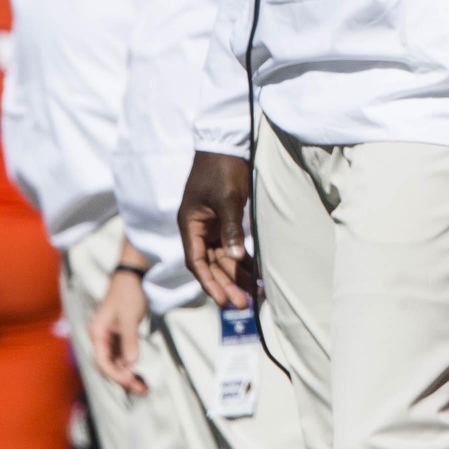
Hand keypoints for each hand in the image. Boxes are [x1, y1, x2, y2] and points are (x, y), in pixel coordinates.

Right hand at [88, 266, 151, 393]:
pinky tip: (139, 371)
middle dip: (123, 377)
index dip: (116, 375)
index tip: (131, 382)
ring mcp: (109, 336)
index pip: (102, 361)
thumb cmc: (128, 294)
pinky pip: (121, 354)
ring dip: (127, 373)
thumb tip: (130, 364)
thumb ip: (129, 341)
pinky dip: (129, 363)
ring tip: (143, 385)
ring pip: (115, 360)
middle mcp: (99, 337)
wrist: (132, 276)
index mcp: (97, 333)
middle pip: (108, 364)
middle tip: (141, 389)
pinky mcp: (118, 334)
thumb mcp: (128, 318)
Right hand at [178, 152, 254, 308]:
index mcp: (190, 225)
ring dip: (238, 274)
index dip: (210, 283)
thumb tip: (236, 256)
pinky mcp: (224, 221)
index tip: (224, 300)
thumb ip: (231, 228)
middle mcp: (198, 229)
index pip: (197, 262)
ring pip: (224, 258)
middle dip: (227, 284)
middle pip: (212, 264)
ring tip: (256, 293)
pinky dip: (244, 259)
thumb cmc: (222, 168)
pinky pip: (232, 246)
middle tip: (245, 304)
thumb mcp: (228, 198)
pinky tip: (257, 273)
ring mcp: (211, 226)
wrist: (227, 143)